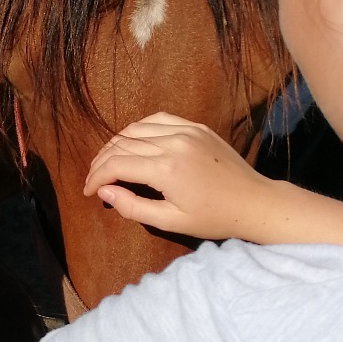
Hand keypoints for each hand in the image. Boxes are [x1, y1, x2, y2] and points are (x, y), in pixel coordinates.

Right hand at [84, 112, 271, 240]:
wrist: (253, 202)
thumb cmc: (213, 218)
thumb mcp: (170, 221)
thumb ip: (133, 206)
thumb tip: (104, 191)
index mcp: (166, 169)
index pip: (117, 164)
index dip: (96, 177)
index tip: (89, 191)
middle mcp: (173, 143)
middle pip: (122, 144)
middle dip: (102, 162)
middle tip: (94, 179)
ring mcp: (186, 130)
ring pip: (137, 128)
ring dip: (117, 143)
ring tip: (109, 161)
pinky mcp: (196, 127)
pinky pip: (159, 120)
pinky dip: (140, 128)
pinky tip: (133, 141)